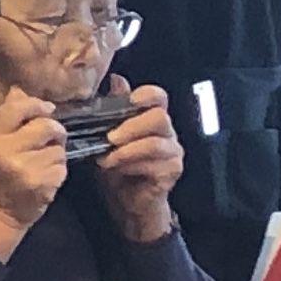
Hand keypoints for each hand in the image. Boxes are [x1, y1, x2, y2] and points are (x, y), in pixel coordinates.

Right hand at [0, 89, 69, 248]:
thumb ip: (7, 117)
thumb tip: (20, 90)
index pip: (16, 109)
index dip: (36, 104)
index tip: (46, 108)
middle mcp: (8, 152)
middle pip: (45, 126)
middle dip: (53, 129)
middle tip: (51, 136)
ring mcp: (28, 170)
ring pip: (58, 147)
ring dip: (55, 152)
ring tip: (42, 160)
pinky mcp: (44, 184)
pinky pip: (62, 165)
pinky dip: (58, 168)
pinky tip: (46, 174)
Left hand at [88, 80, 183, 241]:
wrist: (128, 202)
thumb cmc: (118, 167)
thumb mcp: (107, 136)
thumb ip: (112, 109)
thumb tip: (115, 79)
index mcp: (152, 118)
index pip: (158, 96)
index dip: (146, 94)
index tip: (130, 100)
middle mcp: (168, 132)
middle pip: (159, 117)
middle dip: (131, 126)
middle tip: (109, 137)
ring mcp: (173, 152)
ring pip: (155, 142)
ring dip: (126, 150)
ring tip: (107, 157)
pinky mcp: (173, 171)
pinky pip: (155, 164)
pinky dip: (131, 165)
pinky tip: (117, 169)